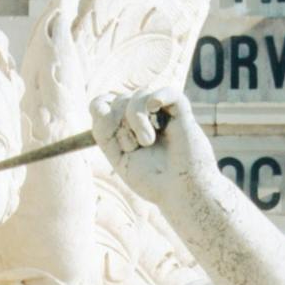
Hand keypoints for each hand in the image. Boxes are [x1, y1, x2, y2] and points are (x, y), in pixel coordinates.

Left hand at [90, 89, 210, 206]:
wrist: (182, 192)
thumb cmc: (152, 179)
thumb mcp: (118, 157)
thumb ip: (104, 131)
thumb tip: (102, 105)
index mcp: (126, 127)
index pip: (104, 103)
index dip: (101, 109)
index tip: (109, 131)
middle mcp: (144, 117)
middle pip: (119, 100)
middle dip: (120, 124)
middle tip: (135, 147)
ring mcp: (163, 114)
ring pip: (139, 94)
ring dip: (136, 117)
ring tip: (148, 141)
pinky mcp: (183, 114)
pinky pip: (168, 92)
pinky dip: (157, 96)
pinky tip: (155, 106)